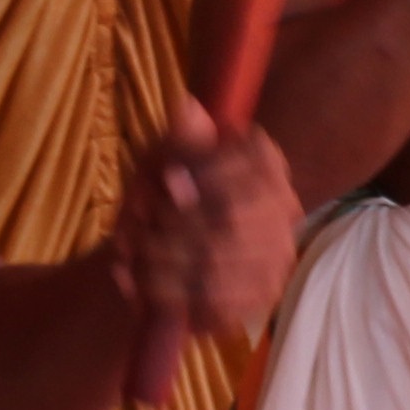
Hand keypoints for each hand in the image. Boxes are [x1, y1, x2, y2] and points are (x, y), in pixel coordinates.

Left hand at [115, 96, 299, 403]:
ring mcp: (276, 256)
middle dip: (171, 224)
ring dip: (160, 260)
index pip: (256, 162)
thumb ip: (177, 137)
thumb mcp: (162, 156)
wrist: (158, 255)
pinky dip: (166, 293)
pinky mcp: (259, 297)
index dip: (211, 173)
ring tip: (126, 255)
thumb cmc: (161, 195)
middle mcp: (283, 208)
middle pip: (231, 218)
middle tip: (129, 226)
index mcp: (265, 163)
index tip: (166, 179)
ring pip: (217, 263)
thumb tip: (189, 108)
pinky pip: (214, 301)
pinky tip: (136, 282)